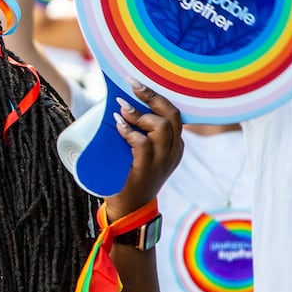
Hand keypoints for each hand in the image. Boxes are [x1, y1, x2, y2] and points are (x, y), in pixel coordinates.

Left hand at [106, 81, 183, 221]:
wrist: (129, 208)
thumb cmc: (129, 174)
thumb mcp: (139, 151)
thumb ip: (136, 132)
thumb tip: (117, 105)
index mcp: (175, 146)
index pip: (174, 114)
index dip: (157, 95)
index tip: (137, 82)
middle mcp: (173, 152)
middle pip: (173, 116)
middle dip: (152, 96)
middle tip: (132, 84)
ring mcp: (161, 162)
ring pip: (162, 128)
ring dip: (139, 115)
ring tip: (121, 108)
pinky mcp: (147, 170)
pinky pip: (144, 145)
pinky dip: (130, 132)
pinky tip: (119, 125)